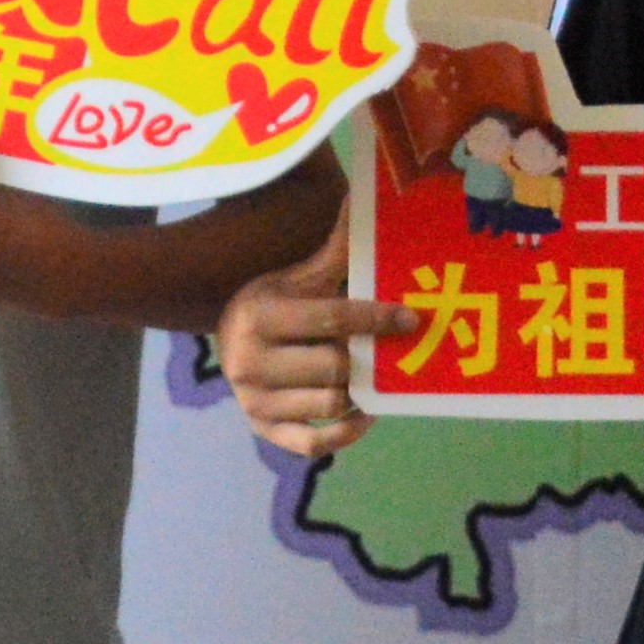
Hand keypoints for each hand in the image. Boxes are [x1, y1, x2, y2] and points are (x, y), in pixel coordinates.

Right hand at [216, 210, 419, 458]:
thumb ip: (337, 250)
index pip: (330, 319)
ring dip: (360, 392)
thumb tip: (365, 201)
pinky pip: (314, 443)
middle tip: (392, 349)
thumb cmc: (276, 302)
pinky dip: (345, 433)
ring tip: (377, 376)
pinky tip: (365, 413)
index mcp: (260, 317)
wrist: (232, 337)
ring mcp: (255, 402)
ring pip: (329, 404)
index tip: (411, 319)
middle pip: (334, 367)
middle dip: (367, 358)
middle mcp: (250, 363)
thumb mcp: (298, 276)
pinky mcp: (264, 431)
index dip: (376, 319)